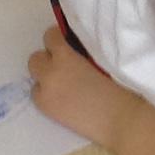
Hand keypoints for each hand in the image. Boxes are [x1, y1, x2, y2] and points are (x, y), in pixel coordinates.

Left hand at [28, 27, 135, 146]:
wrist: (120, 117)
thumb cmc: (119, 85)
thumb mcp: (100, 58)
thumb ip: (83, 51)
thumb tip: (73, 46)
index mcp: (66, 56)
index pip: (50, 37)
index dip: (58, 39)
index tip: (66, 43)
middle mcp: (50, 72)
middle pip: (36, 58)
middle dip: (48, 59)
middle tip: (65, 66)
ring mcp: (45, 91)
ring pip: (34, 76)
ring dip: (46, 76)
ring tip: (63, 83)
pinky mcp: (45, 108)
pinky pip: (37, 94)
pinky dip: (46, 93)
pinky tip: (63, 98)